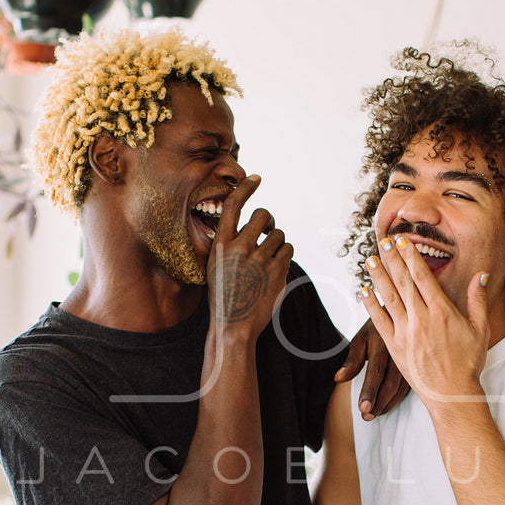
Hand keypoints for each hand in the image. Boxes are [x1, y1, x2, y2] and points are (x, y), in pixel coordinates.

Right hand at [208, 175, 293, 338]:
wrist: (233, 325)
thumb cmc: (223, 295)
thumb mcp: (216, 265)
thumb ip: (229, 244)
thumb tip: (248, 227)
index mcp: (221, 244)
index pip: (234, 205)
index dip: (246, 188)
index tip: (256, 178)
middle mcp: (240, 247)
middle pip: (264, 215)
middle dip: (268, 221)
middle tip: (267, 231)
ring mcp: (260, 259)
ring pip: (279, 234)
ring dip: (277, 242)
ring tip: (268, 257)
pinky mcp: (277, 271)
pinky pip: (288, 250)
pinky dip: (285, 255)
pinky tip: (276, 266)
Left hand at [335, 319, 409, 419]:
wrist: (399, 316)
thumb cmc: (375, 330)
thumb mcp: (360, 339)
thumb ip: (352, 360)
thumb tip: (338, 379)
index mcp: (383, 342)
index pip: (376, 371)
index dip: (369, 391)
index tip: (363, 408)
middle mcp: (398, 352)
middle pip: (390, 383)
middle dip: (378, 402)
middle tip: (367, 416)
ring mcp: (409, 360)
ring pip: (401, 387)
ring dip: (387, 404)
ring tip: (374, 415)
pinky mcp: (414, 367)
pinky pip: (407, 387)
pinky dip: (396, 399)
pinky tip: (386, 407)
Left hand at [361, 236, 489, 406]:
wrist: (452, 394)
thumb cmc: (468, 363)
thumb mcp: (480, 329)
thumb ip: (478, 300)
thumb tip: (481, 274)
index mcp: (443, 311)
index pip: (423, 276)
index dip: (411, 256)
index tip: (403, 241)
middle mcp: (422, 318)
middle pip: (403, 281)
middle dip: (392, 259)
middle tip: (383, 241)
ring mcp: (406, 332)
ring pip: (389, 297)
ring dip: (378, 277)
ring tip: (369, 259)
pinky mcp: (395, 346)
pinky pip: (380, 321)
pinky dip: (371, 305)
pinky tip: (364, 291)